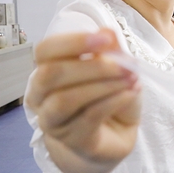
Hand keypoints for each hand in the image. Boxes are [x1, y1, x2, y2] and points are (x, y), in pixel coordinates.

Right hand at [26, 29, 141, 166]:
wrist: (114, 138)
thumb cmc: (108, 99)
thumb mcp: (115, 70)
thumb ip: (109, 51)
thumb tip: (107, 32)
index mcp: (47, 72)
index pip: (45, 51)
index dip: (73, 42)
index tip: (105, 38)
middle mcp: (41, 97)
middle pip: (51, 74)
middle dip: (92, 65)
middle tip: (127, 64)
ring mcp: (53, 121)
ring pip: (66, 99)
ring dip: (103, 85)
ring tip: (132, 79)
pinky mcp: (72, 140)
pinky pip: (88, 117)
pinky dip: (113, 101)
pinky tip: (131, 93)